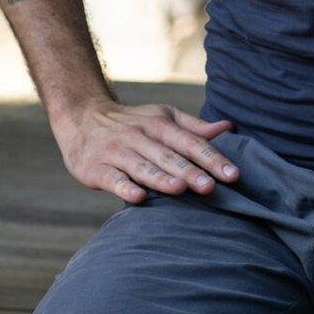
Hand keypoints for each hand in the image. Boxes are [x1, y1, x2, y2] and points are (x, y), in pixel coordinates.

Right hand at [56, 102, 237, 205]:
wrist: (81, 116)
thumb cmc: (132, 122)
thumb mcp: (162, 117)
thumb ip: (194, 127)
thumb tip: (228, 128)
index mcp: (160, 124)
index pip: (190, 142)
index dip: (212, 157)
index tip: (233, 175)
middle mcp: (139, 136)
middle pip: (168, 156)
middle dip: (190, 171)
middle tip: (211, 187)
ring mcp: (116, 152)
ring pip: (142, 167)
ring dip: (161, 178)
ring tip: (180, 189)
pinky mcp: (96, 169)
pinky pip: (112, 179)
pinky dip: (124, 187)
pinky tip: (138, 197)